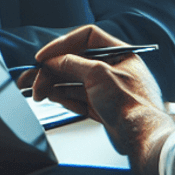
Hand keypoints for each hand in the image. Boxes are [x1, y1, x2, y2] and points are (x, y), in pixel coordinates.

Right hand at [32, 25, 174, 174]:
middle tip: (34, 81)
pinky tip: (49, 98)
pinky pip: (75, 97)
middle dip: (51, 71)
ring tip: (36, 92)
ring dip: (52, 85)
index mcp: (118, 53)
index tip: (43, 56)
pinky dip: (61, 97)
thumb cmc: (131, 103)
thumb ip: (72, 64)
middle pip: (74, 62)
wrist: (141, 136)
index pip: (86, 38)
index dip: (62, 45)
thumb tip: (54, 60)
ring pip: (71, 81)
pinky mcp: (99, 106)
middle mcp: (112, 68)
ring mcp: (105, 88)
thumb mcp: (98, 74)